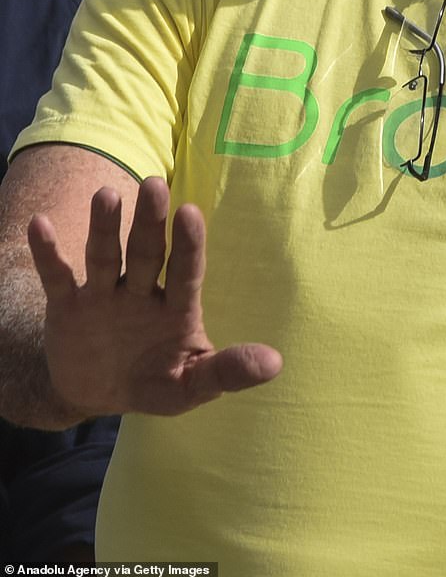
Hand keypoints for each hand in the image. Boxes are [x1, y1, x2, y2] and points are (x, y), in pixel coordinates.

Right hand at [27, 176, 282, 418]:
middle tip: (155, 183)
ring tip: (106, 195)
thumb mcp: (191, 384)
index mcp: (176, 306)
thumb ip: (227, 371)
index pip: (187, 270)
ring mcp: (104, 296)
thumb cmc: (156, 380)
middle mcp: (141, 291)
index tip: (190, 212)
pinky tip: (39, 225)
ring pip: (105, 255)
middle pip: (147, 252)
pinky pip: (56, 277)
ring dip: (104, 227)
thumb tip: (275, 363)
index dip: (189, 243)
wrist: (96, 393)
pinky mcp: (67, 307)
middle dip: (150, 221)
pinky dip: (47, 253)